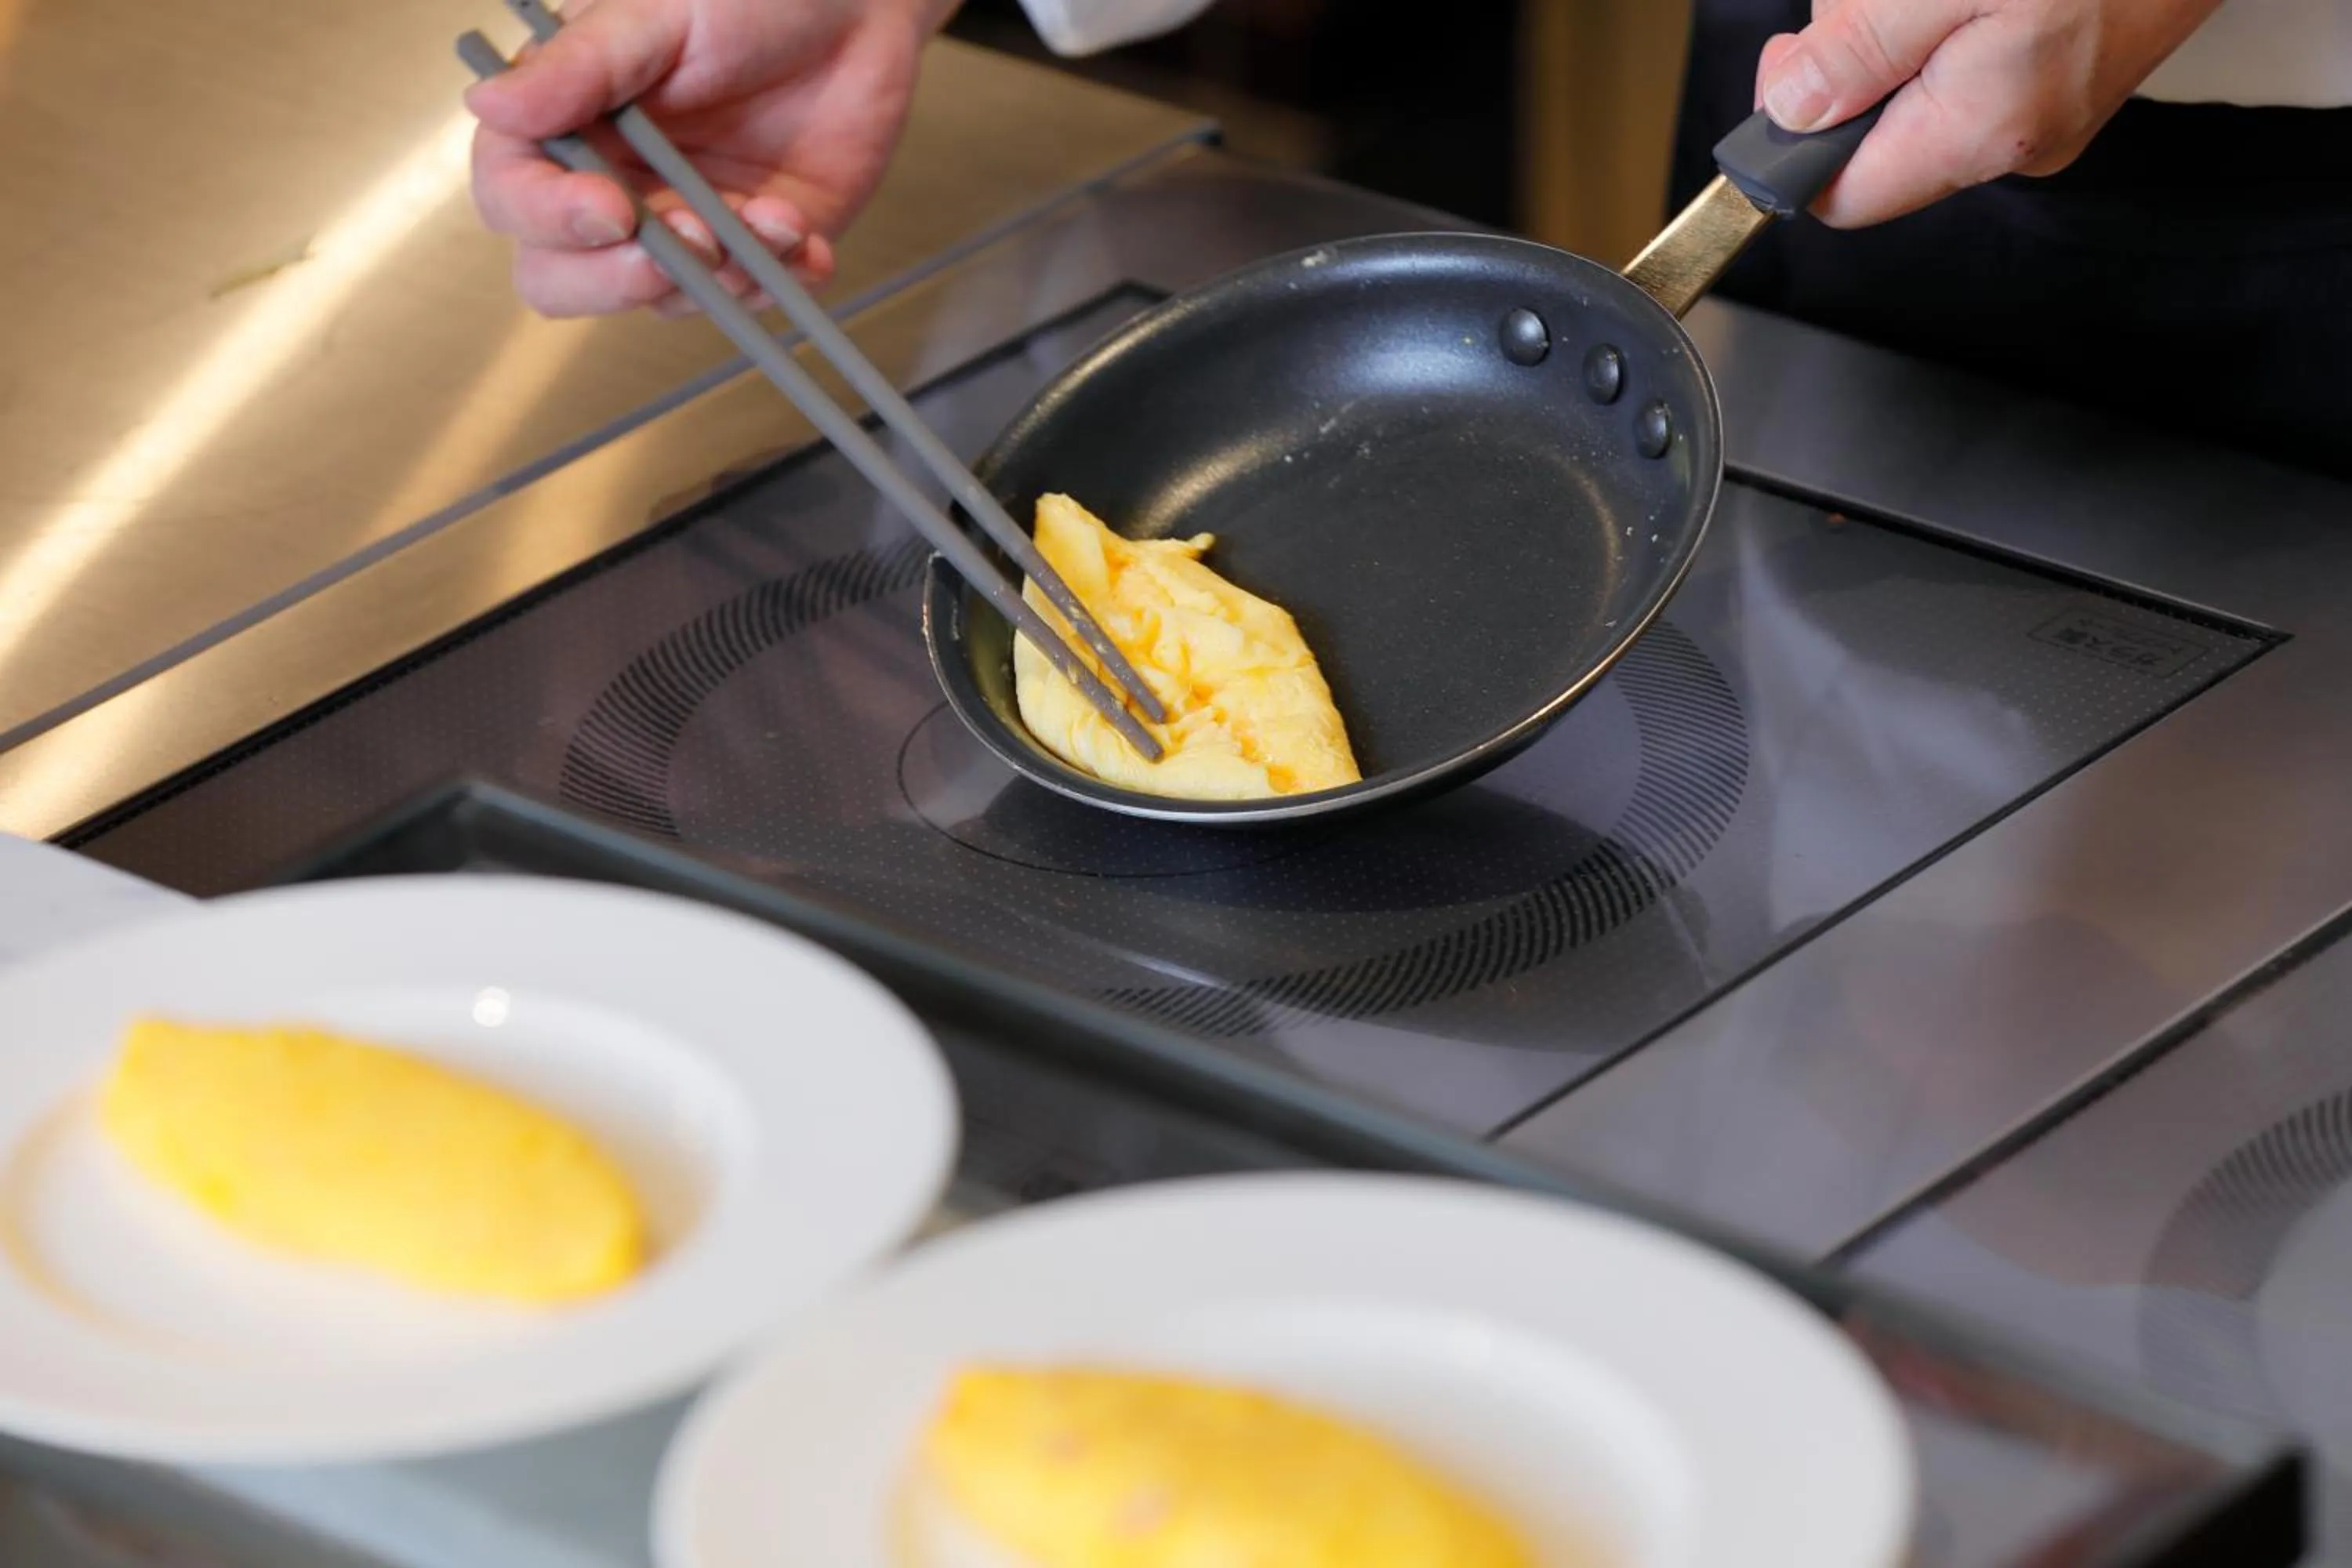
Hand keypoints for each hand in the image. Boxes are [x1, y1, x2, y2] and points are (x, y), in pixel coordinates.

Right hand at [466, 0, 958, 316]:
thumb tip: (488, 103)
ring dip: (717, 274)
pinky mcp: (752, 248)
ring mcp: (681, 226)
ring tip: (771, 219)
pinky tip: (801, 231)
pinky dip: (779, 276)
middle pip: (562, 279)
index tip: (609, 210)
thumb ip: (578, 66)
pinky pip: (751, 296)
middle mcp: (613, 186)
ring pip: (663, 300)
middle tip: (684, 241)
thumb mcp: (654, 14)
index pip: (514, 198)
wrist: (854, 9)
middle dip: (616, 280)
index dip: (551, 218)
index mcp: (566, 126)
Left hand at [1754, 0, 2225, 227]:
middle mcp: (2010, 144)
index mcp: (1980, 134)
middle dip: (1850, 57)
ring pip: (1909, 91)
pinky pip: (1957, 62)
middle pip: (1869, 136)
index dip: (1789, 138)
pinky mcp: (2050, 76)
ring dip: (1893, 24)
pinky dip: (1938, 18)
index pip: (1838, 196)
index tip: (1793, 61)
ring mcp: (2035, 114)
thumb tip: (1788, 109)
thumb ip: (1859, 48)